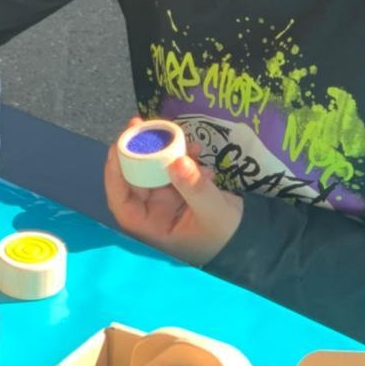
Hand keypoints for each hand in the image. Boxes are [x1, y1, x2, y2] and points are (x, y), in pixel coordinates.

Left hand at [104, 118, 242, 266]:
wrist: (249, 240)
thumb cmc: (227, 236)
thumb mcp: (213, 212)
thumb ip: (194, 187)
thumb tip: (175, 160)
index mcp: (151, 228)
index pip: (122, 202)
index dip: (114, 175)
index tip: (117, 147)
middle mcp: (153, 215)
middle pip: (135, 180)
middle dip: (137, 153)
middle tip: (141, 125)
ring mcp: (166, 203)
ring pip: (154, 171)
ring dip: (163, 152)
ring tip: (177, 134)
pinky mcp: (180, 192)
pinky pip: (174, 170)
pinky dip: (183, 158)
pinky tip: (198, 151)